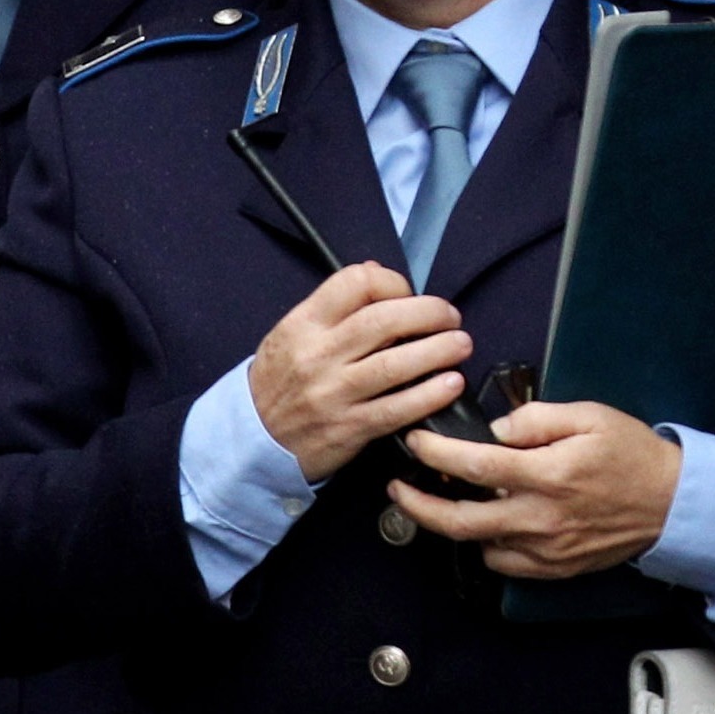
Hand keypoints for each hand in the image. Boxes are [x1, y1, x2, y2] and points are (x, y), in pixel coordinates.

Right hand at [247, 262, 468, 481]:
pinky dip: (430, 394)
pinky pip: (397, 408)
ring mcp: (334, 393)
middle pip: (383, 321)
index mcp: (304, 324)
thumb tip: (378, 273)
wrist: (253, 440)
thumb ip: (333, 307)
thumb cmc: (281, 381)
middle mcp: (319, 355)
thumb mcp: (292, 334)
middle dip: (429, 313)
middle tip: (451, 317)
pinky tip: (451, 384)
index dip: (392, 282)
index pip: (354, 284)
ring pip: (395, 364)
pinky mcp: (349, 428)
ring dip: (439, 350)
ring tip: (461, 344)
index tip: (408, 294)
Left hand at [391, 401, 682, 580]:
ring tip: (436, 503)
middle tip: (398, 489)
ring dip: (450, 525)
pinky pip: (504, 563)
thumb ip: (537, 419)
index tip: (414, 441)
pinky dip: (487, 544)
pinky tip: (486, 524)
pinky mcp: (554, 568)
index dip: (435, 452)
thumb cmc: (632, 453)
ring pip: (478, 544)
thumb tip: (496, 431)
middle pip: (460, 520)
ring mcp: (546, 548)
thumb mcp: (590, 416)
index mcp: (547, 474)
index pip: (474, 464)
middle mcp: (541, 517)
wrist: (672, 502)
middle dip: (418, 505)